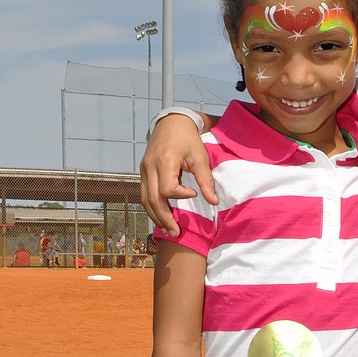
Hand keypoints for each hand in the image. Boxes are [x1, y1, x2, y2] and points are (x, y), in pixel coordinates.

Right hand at [140, 114, 218, 235]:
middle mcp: (150, 166)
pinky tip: (161, 218)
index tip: (193, 193)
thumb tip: (214, 202)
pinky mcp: (143, 172)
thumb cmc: (188, 139)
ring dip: (156, 217)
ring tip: (168, 230)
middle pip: (153, 199)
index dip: (180, 195)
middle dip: (164, 218)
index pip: (167, 188)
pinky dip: (152, 207)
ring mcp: (143, 170)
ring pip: (145, 199)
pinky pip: (144, 194)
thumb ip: (206, 180)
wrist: (171, 123)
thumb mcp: (200, 157)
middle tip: (176, 233)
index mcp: (164, 160)